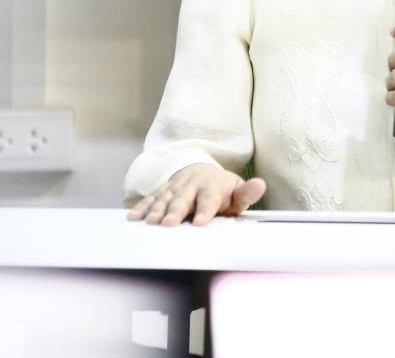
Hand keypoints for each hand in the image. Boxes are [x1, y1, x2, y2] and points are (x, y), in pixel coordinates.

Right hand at [126, 163, 266, 225]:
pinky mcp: (162, 191)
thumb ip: (247, 193)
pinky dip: (141, 207)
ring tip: (151, 222)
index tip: (201, 223)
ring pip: (165, 199)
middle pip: (183, 199)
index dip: (205, 211)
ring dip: (157, 210)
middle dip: (176, 211)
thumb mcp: (236, 190)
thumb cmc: (221, 189)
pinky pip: (151, 199)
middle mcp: (191, 186)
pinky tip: (134, 217)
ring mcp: (175, 188)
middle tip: (169, 224)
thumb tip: (260, 185)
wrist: (201, 171)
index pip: (209, 200)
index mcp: (211, 187)